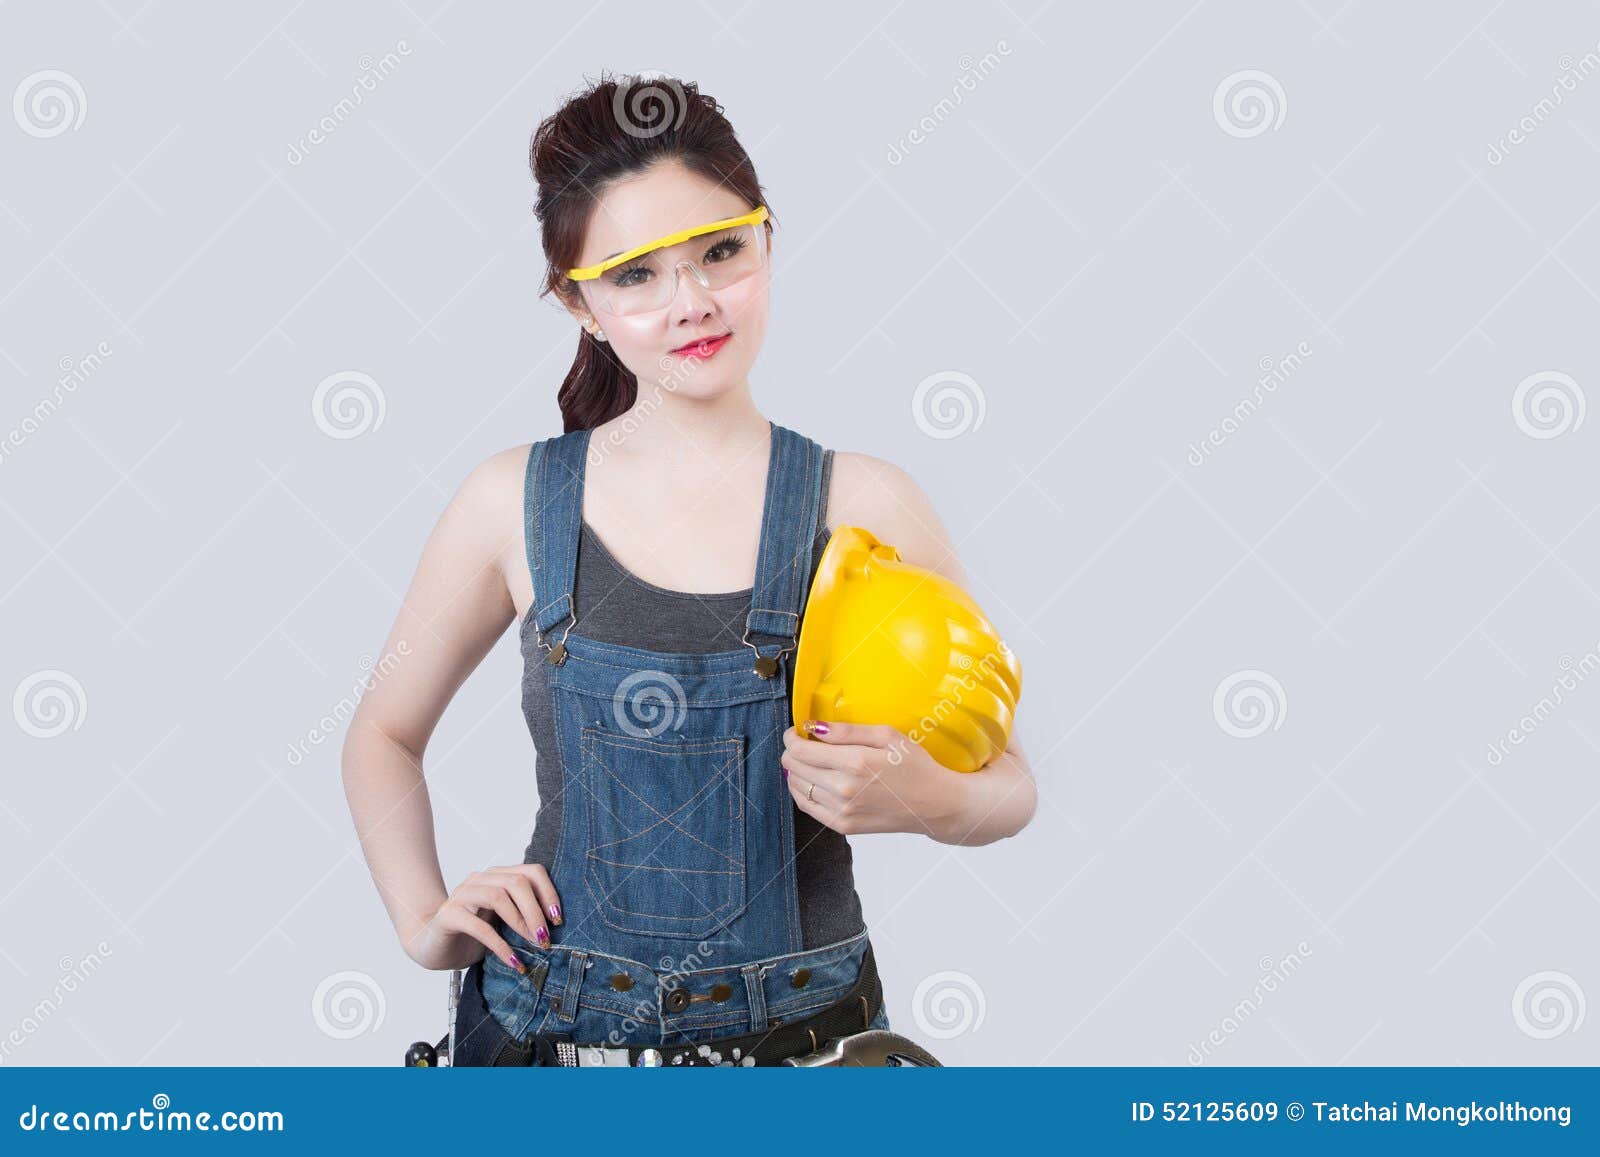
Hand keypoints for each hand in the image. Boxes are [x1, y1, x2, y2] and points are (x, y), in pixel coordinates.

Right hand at [404, 863, 562, 972]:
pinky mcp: (448, 915)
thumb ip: (524, 914)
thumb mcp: (503, 922)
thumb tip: (557, 925)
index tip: (558, 920)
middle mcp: (480, 879)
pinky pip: (480, 927)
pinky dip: (501, 946)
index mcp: (497, 876)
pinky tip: (514, 961)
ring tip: (533, 945)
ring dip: (521, 923)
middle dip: (536, 911)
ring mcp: (462, 895)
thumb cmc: (473, 936)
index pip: (531, 871)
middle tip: (546, 938)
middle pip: (517, 882)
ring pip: (498, 896)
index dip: (549, 893)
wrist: (432, 947)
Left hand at [780, 720, 963, 838]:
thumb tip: (814, 726)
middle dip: (793, 752)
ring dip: (797, 772)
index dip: (791, 737)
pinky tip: (813, 782)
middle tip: (804, 744)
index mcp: (855, 762)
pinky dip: (802, 792)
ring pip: (797, 787)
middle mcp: (844, 789)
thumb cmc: (915, 766)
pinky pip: (807, 807)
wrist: (934, 805)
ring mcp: (842, 811)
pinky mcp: (843, 826)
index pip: (800, 750)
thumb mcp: (887, 736)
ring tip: (810, 762)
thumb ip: (847, 730)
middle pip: (793, 768)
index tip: (796, 732)